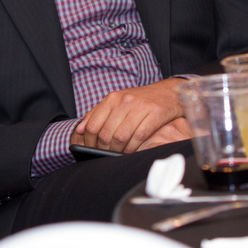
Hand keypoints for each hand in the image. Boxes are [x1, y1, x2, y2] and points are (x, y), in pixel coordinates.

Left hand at [72, 78, 187, 153]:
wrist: (168, 92)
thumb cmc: (140, 100)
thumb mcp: (116, 102)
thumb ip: (96, 114)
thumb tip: (79, 130)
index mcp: (112, 98)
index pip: (93, 125)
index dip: (89, 141)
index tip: (91, 148)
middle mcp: (125, 101)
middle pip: (106, 133)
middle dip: (104, 148)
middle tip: (105, 154)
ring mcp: (140, 107)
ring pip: (121, 137)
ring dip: (118, 150)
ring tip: (118, 154)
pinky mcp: (155, 114)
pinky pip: (139, 137)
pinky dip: (133, 148)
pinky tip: (131, 150)